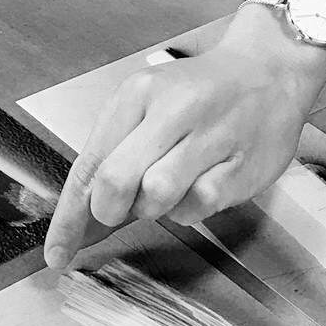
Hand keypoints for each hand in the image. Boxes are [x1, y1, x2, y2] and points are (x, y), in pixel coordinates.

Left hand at [42, 7, 325, 268]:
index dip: (68, 219)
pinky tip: (201, 182)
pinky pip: (199, 206)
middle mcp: (173, 110)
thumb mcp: (146, 108)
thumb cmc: (201, 93)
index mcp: (138, 93)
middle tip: (122, 209)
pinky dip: (191, 207)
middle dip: (110, 211)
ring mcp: (211, 137)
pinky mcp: (242, 165)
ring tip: (169, 184)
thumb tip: (77, 225)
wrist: (270, 72)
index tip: (56, 254)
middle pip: (116, 182)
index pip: (89, 166)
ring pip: (156, 197)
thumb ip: (110, 162)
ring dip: (154, 207)